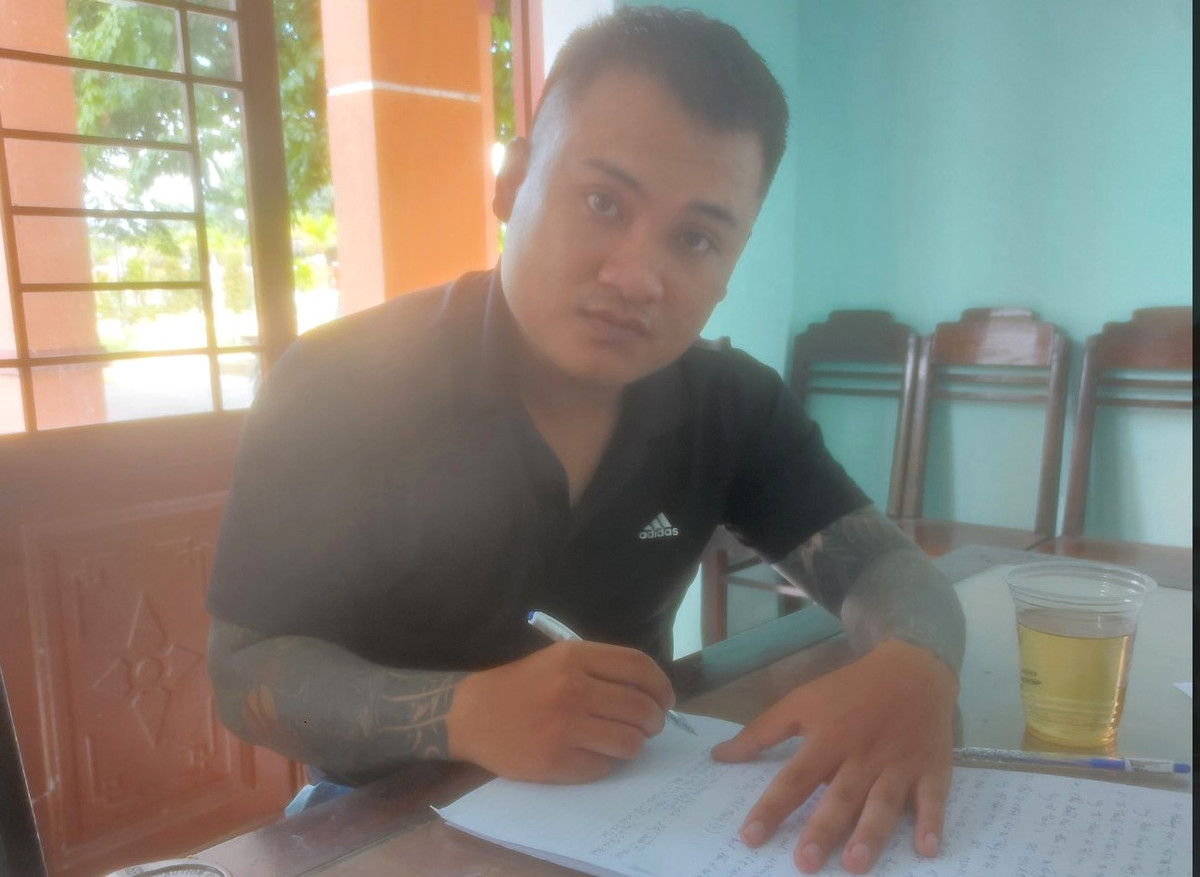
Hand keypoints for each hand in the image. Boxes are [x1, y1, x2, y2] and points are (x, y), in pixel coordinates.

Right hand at [447, 640, 675, 782]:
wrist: (470, 714)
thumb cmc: (521, 685)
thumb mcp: (558, 660)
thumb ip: (600, 670)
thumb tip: (650, 693)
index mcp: (575, 657)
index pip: (639, 667)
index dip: (661, 686)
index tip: (666, 700)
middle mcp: (573, 689)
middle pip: (642, 709)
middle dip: (654, 721)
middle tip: (649, 727)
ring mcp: (564, 727)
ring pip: (630, 742)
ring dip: (633, 745)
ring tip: (621, 741)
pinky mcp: (556, 760)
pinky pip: (604, 766)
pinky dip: (605, 762)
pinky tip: (591, 754)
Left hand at [711, 639, 957, 873]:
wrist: (913, 669)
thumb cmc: (851, 691)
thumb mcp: (802, 701)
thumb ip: (762, 731)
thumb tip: (720, 756)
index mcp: (828, 738)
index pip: (794, 778)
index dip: (772, 807)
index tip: (750, 837)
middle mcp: (862, 756)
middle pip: (840, 796)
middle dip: (822, 830)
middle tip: (804, 864)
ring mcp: (899, 765)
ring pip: (883, 803)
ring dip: (870, 834)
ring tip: (854, 865)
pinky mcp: (932, 770)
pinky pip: (933, 799)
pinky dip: (932, 823)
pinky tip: (928, 850)